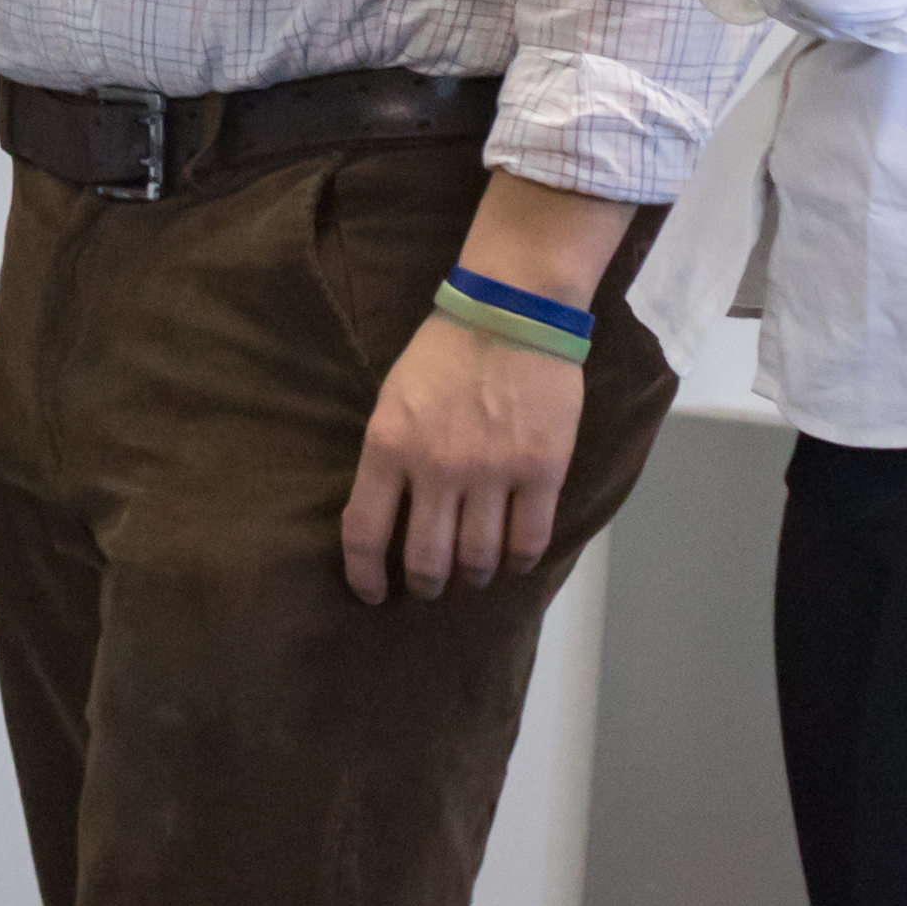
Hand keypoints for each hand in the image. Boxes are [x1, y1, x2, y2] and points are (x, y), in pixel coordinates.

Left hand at [341, 312, 585, 604]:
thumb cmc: (444, 352)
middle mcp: (437, 467)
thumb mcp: (393, 398)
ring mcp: (492, 472)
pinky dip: (520, 560)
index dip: (365, 575)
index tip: (372, 593)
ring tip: (473, 572)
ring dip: (474, 575)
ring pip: (479, 559)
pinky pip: (528, 540)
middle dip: (426, 583)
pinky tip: (514, 557)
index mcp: (388, 445)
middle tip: (430, 586)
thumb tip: (388, 514)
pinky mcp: (541, 471)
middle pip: (427, 560)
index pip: (365, 532)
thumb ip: (389, 456)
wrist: (510, 312)